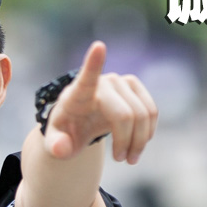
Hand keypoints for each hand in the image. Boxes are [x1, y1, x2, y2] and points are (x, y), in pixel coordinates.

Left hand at [42, 41, 158, 162]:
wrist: (78, 124)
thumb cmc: (66, 132)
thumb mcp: (56, 144)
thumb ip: (55, 147)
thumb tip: (60, 149)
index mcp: (78, 94)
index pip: (86, 77)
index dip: (94, 63)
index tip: (99, 46)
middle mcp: (102, 83)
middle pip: (125, 115)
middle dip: (126, 142)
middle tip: (121, 161)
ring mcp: (121, 82)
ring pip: (143, 114)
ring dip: (140, 141)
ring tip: (129, 159)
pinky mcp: (135, 87)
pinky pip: (151, 112)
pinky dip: (148, 133)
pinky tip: (137, 145)